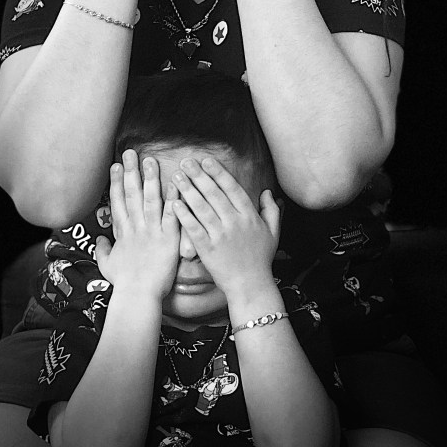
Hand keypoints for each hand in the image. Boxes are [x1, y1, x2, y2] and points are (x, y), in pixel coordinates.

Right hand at [95, 151, 179, 301]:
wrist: (137, 296)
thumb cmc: (123, 284)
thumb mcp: (107, 266)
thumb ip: (103, 250)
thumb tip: (100, 241)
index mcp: (122, 233)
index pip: (117, 202)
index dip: (116, 183)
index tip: (115, 166)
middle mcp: (135, 228)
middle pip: (131, 194)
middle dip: (130, 172)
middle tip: (130, 153)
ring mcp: (152, 231)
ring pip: (150, 199)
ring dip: (150, 178)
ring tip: (150, 160)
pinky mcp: (168, 239)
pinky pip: (172, 215)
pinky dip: (174, 198)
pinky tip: (176, 183)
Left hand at [171, 157, 280, 298]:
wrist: (250, 286)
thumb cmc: (260, 260)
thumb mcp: (273, 233)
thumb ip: (272, 211)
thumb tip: (267, 192)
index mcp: (249, 217)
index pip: (233, 188)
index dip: (219, 173)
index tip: (207, 160)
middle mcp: (235, 223)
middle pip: (215, 194)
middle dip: (199, 175)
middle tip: (187, 161)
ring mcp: (220, 236)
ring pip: (202, 208)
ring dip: (189, 190)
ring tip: (178, 176)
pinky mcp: (208, 249)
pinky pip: (193, 228)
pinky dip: (184, 215)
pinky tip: (174, 203)